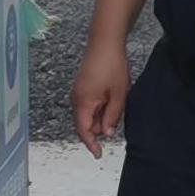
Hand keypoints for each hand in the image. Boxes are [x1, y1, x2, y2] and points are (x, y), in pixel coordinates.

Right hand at [73, 39, 132, 156]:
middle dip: (98, 128)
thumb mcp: (118, 94)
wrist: (105, 41)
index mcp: (83, 103)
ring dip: (100, 117)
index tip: (98, 154)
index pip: (84, 131)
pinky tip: (112, 100)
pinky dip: (98, 109)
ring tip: (116, 104)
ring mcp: (78, 92)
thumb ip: (112, 116)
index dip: (91, 144)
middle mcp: (76, 99)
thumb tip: (106, 132)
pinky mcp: (82, 86)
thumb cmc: (112, 65)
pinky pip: (88, 105)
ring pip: (87, 114)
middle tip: (116, 120)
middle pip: (85, 124)